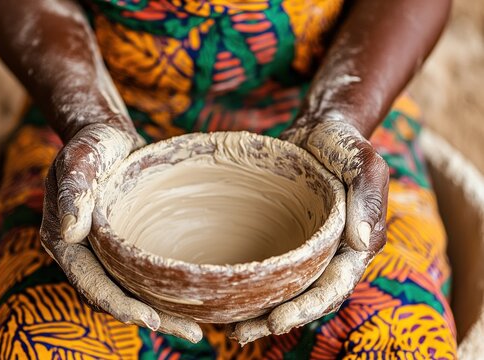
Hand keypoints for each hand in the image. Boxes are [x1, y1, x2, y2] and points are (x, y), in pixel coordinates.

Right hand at [39, 122, 202, 342]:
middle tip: (193, 333)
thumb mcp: (81, 158)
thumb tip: (70, 232)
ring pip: (134, 290)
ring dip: (164, 310)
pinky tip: (193, 296)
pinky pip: (146, 273)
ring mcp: (108, 251)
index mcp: (67, 242)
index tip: (153, 319)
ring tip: (199, 327)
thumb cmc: (93, 144)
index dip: (120, 305)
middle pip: (117, 296)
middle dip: (152, 318)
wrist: (109, 136)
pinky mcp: (129, 244)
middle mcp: (87, 253)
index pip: (92, 283)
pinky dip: (166, 289)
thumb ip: (74, 189)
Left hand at [229, 118, 388, 344]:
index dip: (306, 307)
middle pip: (305, 297)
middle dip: (277, 319)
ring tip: (232, 328)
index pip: (332, 287)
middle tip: (242, 333)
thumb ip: (369, 198)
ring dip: (261, 311)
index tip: (277, 320)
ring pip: (286, 288)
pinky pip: (271, 267)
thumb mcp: (364, 163)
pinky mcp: (284, 237)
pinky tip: (230, 293)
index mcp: (353, 246)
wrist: (319, 131)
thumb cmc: (344, 146)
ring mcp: (305, 247)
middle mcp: (329, 253)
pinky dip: (254, 284)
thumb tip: (362, 244)